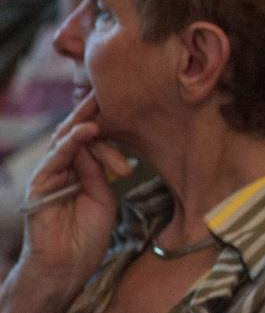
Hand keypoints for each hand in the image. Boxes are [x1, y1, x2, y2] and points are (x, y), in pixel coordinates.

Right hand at [6, 93, 131, 309]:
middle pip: (77, 131)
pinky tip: (87, 131)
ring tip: (103, 109)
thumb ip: (101, 171)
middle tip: (113, 92)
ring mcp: (50, 174)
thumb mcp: (104, 196)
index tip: (129, 98)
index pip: (92, 136)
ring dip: (86, 122)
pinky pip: (56, 158)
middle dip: (95, 111)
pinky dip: (71, 142)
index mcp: (80, 168)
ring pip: (67, 140)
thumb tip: (102, 145)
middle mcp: (64, 167)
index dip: (107, 117)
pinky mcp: (40, 186)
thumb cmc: (88, 235)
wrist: (68, 266)